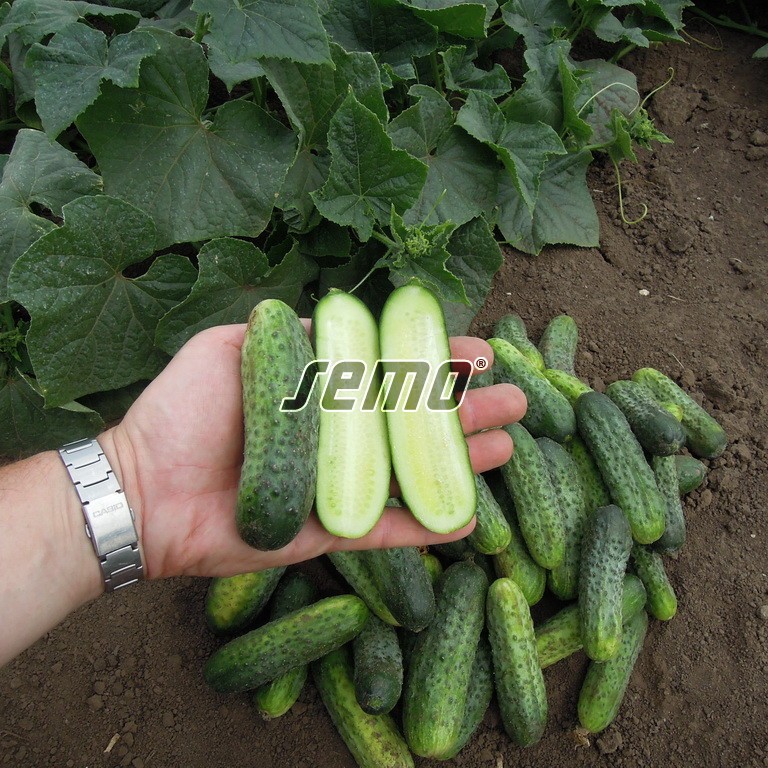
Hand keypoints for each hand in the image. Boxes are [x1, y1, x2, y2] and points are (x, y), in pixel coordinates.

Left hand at [103, 323, 526, 578]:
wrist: (146, 487)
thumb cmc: (182, 412)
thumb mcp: (234, 347)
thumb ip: (290, 334)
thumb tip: (343, 322)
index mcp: (320, 392)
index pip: (391, 372)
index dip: (437, 360)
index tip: (480, 350)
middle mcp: (337, 439)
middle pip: (414, 422)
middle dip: (467, 408)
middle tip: (516, 400)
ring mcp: (337, 486)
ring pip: (411, 474)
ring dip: (461, 461)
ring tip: (510, 444)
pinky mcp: (328, 532)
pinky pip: (386, 531)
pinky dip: (425, 526)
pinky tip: (468, 517)